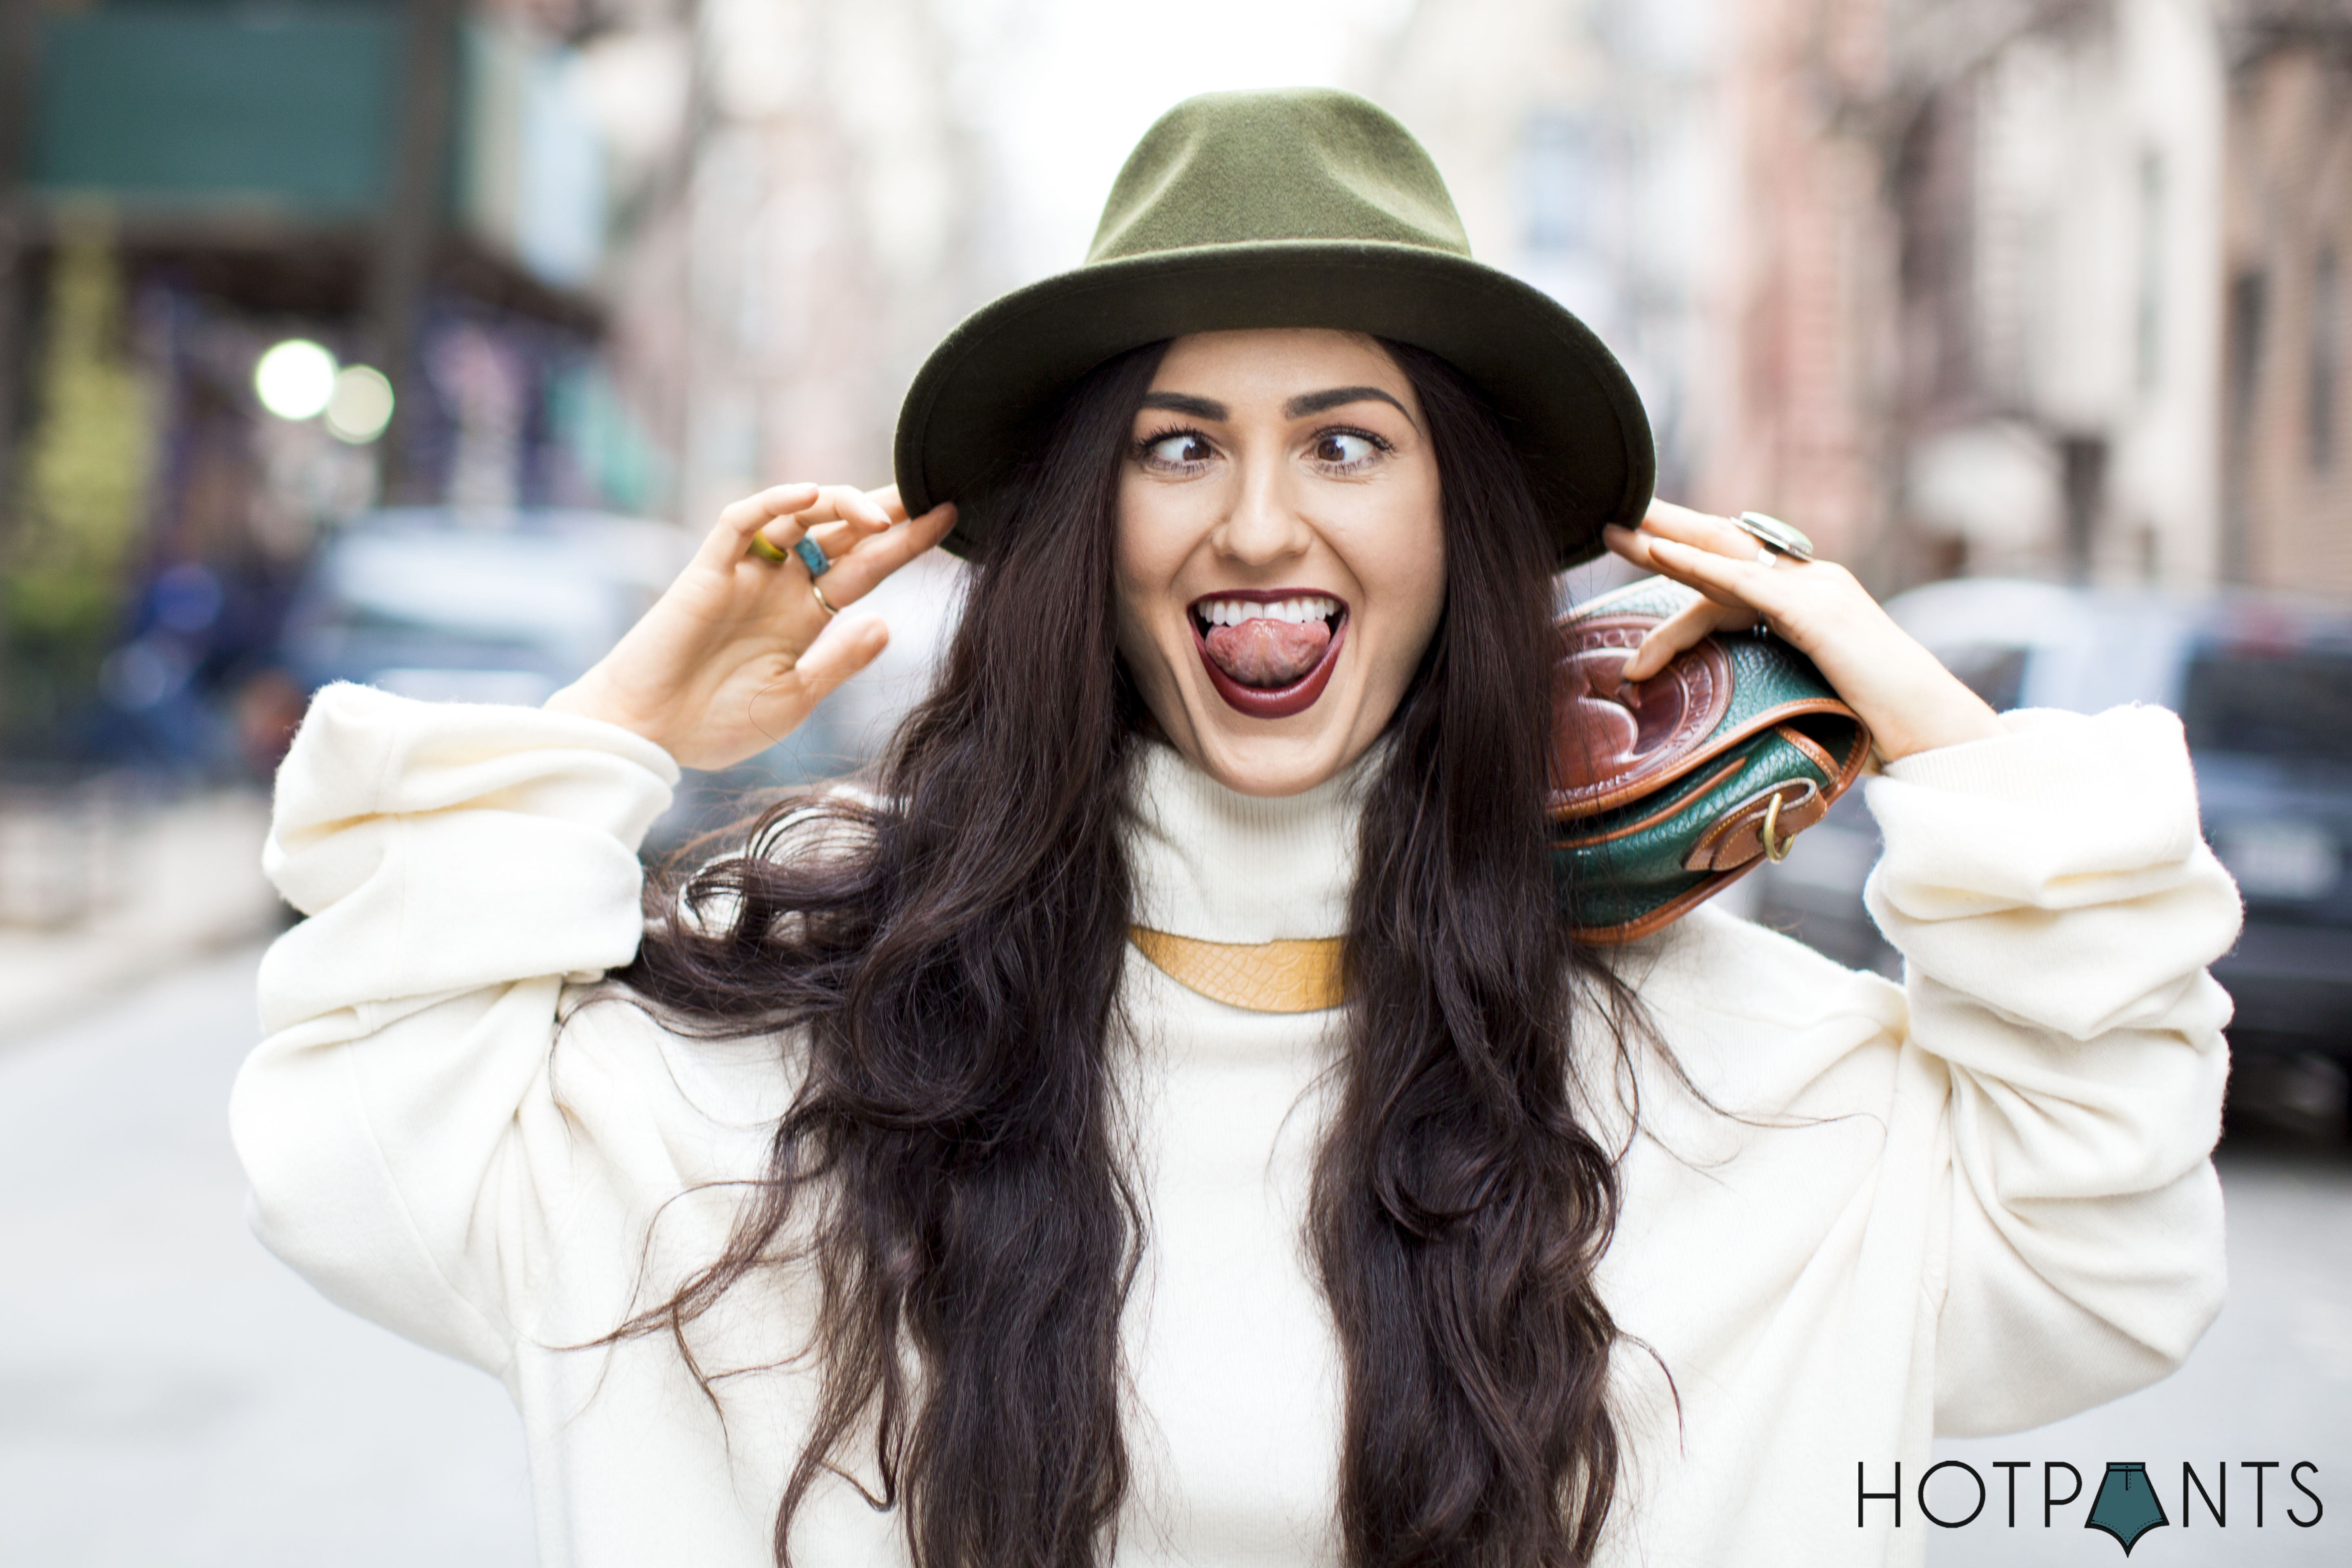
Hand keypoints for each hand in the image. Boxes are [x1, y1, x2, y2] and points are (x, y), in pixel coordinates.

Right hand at [545, 483, 955, 769]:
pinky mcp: (706, 571)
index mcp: (804, 617)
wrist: (651, 736)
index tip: (948, 521)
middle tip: (927, 490)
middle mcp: (779, 587)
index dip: (903, 544)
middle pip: (839, 534)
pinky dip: (771, 504)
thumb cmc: (717, 725)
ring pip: (797, 517)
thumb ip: (839, 661)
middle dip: (882, 510)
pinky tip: (807, 495)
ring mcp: (744, 574)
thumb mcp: (795, 698)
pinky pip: (739, 523)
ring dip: (837, 505)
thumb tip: (888, 626)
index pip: (864, 569)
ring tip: (878, 514)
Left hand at [1600, 500, 2004, 761]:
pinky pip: (1743, 582)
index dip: (1688, 564)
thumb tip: (1732, 702)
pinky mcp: (1816, 613)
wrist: (1934, 730)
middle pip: (1726, 545)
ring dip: (1666, 543)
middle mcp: (1813, 581)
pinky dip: (1697, 566)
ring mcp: (1817, 591)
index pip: (1736, 575)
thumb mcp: (1813, 688)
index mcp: (1810, 597)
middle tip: (1615, 515)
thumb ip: (1776, 674)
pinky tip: (1659, 553)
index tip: (1645, 555)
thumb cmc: (1878, 723)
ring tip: (1616, 532)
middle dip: (1669, 528)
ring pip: (1726, 557)